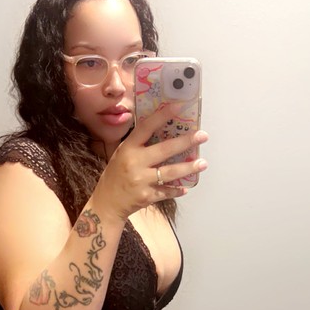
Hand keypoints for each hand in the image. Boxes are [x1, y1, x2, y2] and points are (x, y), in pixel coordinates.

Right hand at [94, 103, 208, 220]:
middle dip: (186, 142)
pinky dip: (177, 190)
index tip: (179, 106)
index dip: (162, 116)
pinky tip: (185, 187)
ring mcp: (142, 181)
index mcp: (128, 149)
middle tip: (203, 136)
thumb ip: (138, 144)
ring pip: (171, 172)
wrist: (107, 203)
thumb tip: (162, 130)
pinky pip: (167, 191)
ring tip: (203, 163)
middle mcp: (135, 163)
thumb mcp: (121, 155)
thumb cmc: (115, 176)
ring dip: (189, 168)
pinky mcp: (147, 196)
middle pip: (165, 150)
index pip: (146, 127)